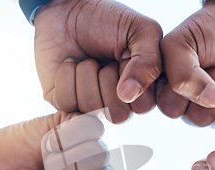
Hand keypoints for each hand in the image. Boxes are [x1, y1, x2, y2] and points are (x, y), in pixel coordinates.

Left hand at [34, 0, 162, 122]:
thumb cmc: (109, 19)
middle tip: (105, 60)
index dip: (133, 80)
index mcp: (143, 91)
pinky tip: (70, 64)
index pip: (143, 106)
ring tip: (88, 60)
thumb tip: (128, 95)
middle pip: (118, 114)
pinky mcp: (66, 103)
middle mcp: (119, 104)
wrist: (69, 8)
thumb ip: (149, 61)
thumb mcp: (140, 31)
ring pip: (91, 109)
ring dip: (86, 74)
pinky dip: (66, 77)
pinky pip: (67, 104)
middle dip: (108, 78)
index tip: (126, 57)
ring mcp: (92, 105)